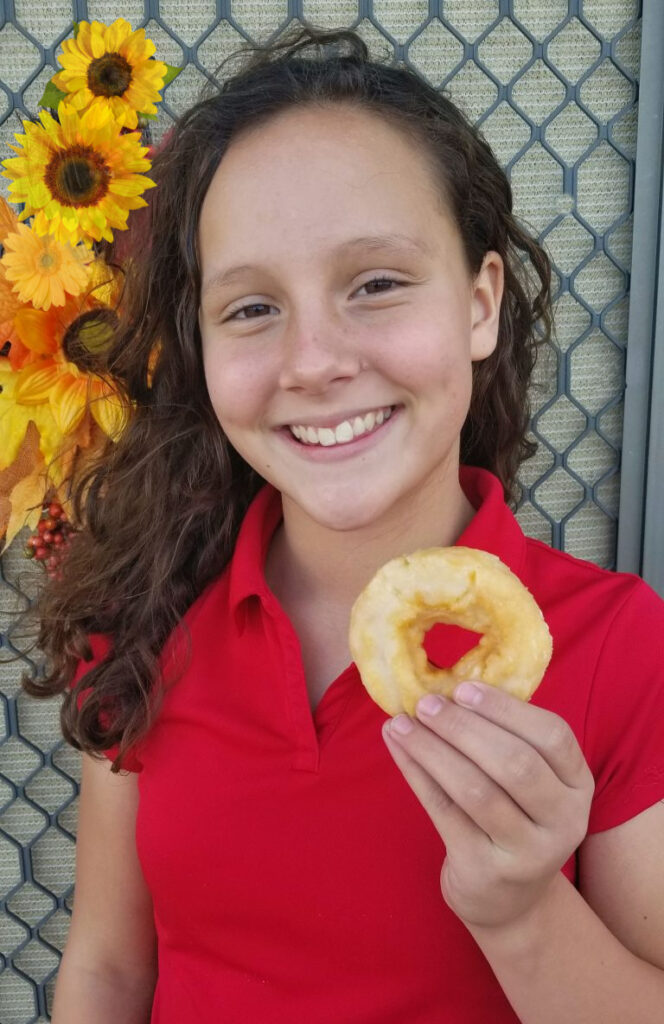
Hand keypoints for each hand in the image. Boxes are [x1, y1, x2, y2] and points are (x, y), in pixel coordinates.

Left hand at [382, 682, 593, 930]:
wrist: (507, 901)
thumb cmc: (513, 820)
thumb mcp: (529, 784)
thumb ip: (503, 738)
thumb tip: (447, 686)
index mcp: (578, 786)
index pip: (553, 736)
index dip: (506, 709)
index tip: (463, 688)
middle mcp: (564, 821)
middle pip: (515, 764)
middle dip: (464, 728)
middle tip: (426, 704)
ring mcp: (528, 852)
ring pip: (476, 790)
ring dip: (433, 750)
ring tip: (401, 724)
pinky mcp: (486, 870)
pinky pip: (445, 812)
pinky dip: (416, 774)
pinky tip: (398, 748)